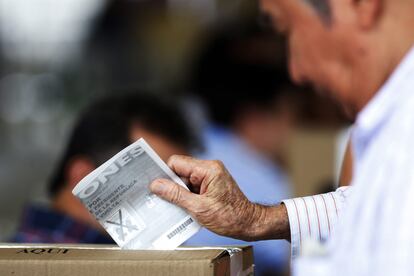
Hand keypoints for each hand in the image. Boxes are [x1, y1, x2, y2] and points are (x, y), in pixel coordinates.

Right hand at [150, 155, 289, 240]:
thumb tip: (156, 185)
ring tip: (175, 208)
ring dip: (179, 194)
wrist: (249, 224)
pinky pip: (191, 187)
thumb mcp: (198, 208)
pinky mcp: (210, 185)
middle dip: (171, 186)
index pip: (177, 163)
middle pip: (179, 171)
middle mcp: (209, 169)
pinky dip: (186, 197)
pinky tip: (184, 209)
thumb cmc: (229, 217)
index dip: (165, 174)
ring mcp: (210, 177)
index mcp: (208, 169)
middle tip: (161, 201)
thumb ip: (176, 195)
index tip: (154, 187)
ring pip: (184, 180)